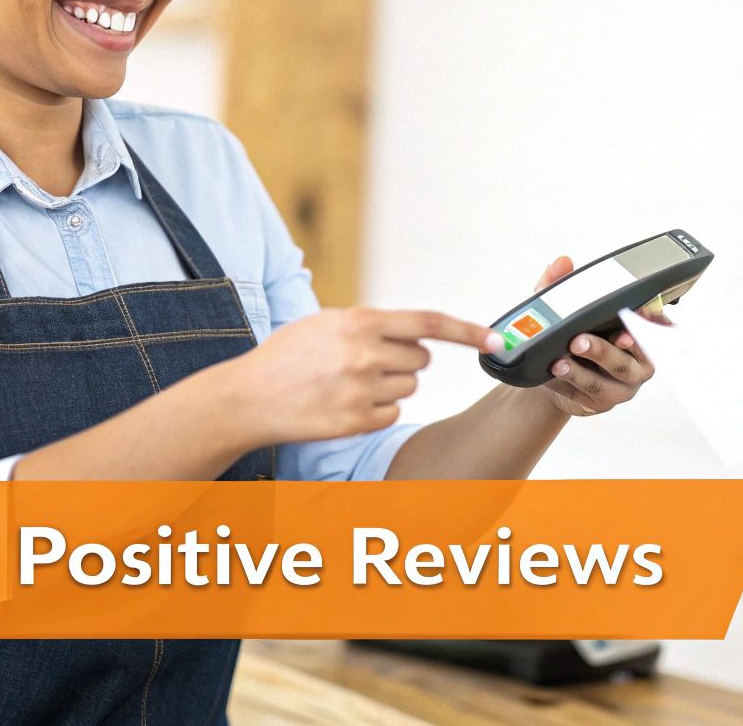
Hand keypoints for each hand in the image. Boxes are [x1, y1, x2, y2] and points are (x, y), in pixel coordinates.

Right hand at [226, 307, 501, 444]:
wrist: (247, 398)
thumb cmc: (286, 356)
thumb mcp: (325, 323)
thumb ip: (369, 324)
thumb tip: (415, 333)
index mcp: (359, 321)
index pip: (428, 322)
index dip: (467, 331)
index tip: (495, 340)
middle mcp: (364, 354)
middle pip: (422, 360)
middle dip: (405, 361)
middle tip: (368, 362)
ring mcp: (361, 390)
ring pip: (409, 387)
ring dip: (389, 385)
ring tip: (348, 383)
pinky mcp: (357, 422)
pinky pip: (393, 412)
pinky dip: (377, 411)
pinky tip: (345, 404)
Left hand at [529, 256, 657, 416]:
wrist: (554, 373)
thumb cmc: (573, 335)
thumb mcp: (567, 307)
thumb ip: (564, 284)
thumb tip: (562, 263)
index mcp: (641, 335)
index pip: (657, 329)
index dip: (650, 323)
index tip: (635, 314)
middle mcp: (638, 364)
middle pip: (628, 360)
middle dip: (604, 350)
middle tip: (580, 340)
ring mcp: (621, 387)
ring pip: (605, 383)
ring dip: (580, 372)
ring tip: (560, 362)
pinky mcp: (600, 404)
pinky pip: (584, 397)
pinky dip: (567, 385)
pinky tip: (552, 376)